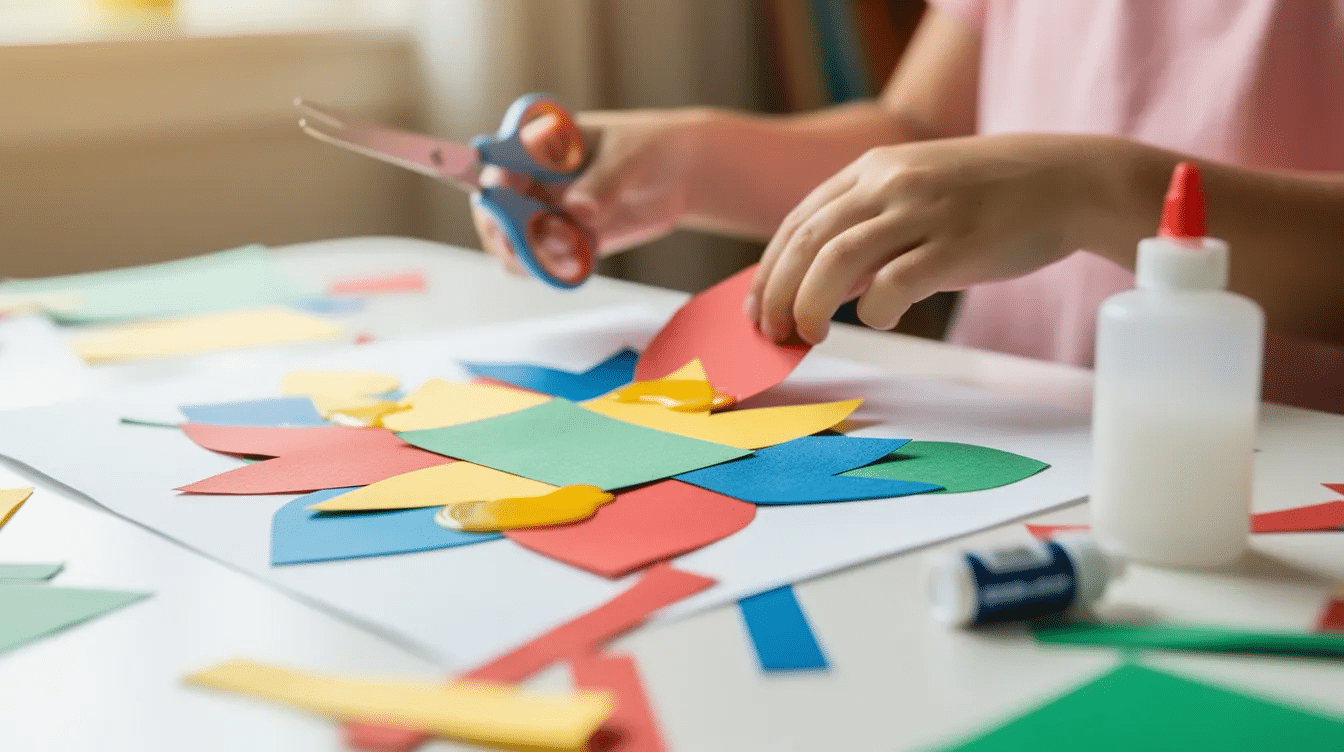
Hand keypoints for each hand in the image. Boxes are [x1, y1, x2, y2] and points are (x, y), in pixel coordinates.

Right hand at [473, 109, 702, 276]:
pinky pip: (544, 265)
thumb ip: (603, 182)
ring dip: (531, 259)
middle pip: (494, 214)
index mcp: (537, 147)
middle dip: (506, 235)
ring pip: (513, 247)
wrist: (678, 175)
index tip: (503, 199)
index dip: (493, 185)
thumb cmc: (647, 148)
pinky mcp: (565, 242)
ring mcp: (545, 214)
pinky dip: (555, 271)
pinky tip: (583, 262)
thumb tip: (578, 210)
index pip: (498, 165)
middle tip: (536, 244)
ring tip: (572, 252)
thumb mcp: (628, 158)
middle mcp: (531, 182)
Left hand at [747, 133, 1115, 343]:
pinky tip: (882, 317)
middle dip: (776, 293)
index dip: (768, 269)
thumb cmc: (990, 196)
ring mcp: (923, 211)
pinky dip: (874, 310)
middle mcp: (890, 183)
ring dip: (808, 305)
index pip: (799, 221)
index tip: (756, 307)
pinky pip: (893, 284)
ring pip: (835, 261)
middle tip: (769, 333)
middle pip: (806, 242)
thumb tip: (821, 284)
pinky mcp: (956, 245)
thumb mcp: (918, 191)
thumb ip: (869, 228)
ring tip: (806, 335)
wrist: (1068, 181)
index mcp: (874, 168)